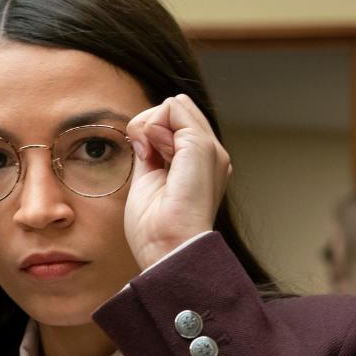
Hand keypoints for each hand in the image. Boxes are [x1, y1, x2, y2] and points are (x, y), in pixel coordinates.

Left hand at [124, 95, 230, 269]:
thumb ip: (150, 155)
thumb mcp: (149, 181)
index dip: (151, 132)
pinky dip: (151, 127)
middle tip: (147, 157)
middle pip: (176, 107)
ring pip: (174, 104)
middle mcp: (212, 155)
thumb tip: (143, 133)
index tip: (145, 159)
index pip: (175, 121)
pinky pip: (171, 108)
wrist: (167, 251)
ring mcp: (210, 150)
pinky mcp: (201, 147)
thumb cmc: (156, 231)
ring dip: (150, 126)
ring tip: (153, 159)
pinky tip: (154, 155)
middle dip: (150, 124)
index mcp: (202, 164)